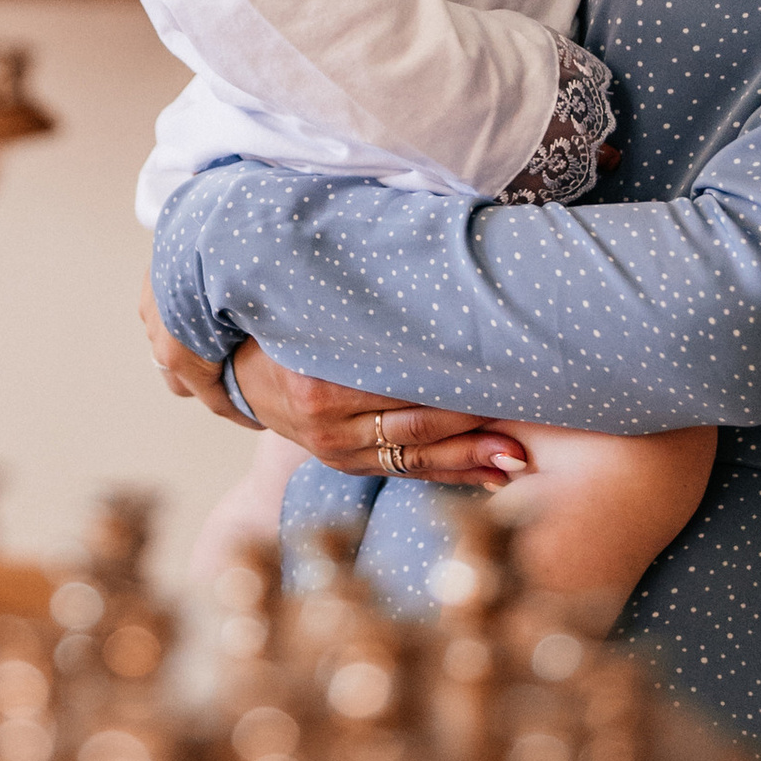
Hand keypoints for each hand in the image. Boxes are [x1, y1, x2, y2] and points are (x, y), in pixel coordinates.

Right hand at [139, 291, 525, 483]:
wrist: (236, 366)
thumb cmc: (287, 325)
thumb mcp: (318, 311)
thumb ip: (371, 306)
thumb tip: (436, 283)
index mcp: (320, 382)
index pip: (403, 387)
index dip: (455, 387)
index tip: (502, 380)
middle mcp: (326, 422)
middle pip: (416, 428)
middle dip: (473, 431)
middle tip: (525, 429)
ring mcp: (333, 448)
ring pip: (415, 458)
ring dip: (470, 460)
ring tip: (517, 459)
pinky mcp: (341, 462)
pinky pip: (404, 472)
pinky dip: (449, 475)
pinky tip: (489, 476)